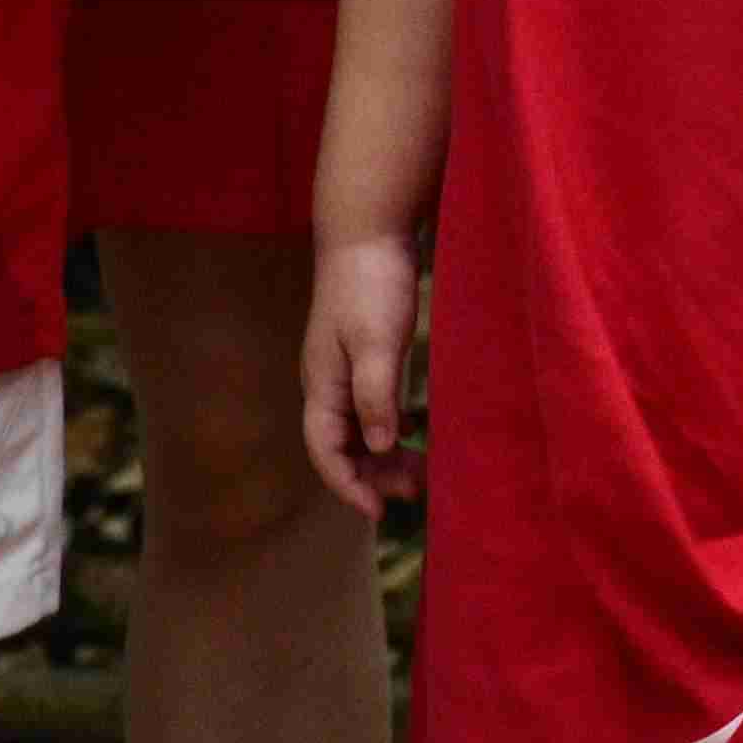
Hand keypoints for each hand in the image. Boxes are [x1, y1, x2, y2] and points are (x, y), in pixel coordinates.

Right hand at [299, 234, 423, 518]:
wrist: (368, 231)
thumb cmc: (370, 284)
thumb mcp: (376, 341)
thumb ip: (376, 394)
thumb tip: (381, 446)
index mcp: (322, 384)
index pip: (326, 450)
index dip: (348, 485)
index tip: (379, 511)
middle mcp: (327, 384)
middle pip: (342, 447)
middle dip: (371, 476)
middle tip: (413, 493)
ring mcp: (344, 370)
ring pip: (358, 429)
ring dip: (382, 456)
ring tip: (419, 475)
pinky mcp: (363, 356)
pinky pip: (371, 408)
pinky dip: (388, 428)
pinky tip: (412, 434)